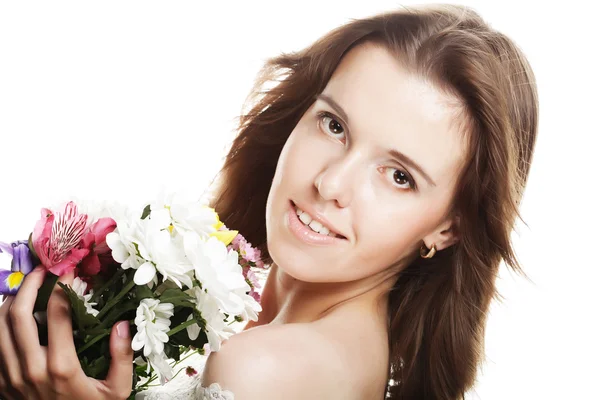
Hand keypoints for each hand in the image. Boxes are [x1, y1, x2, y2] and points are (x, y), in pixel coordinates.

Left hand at [0, 266, 133, 399]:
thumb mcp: (117, 392)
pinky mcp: (2, 384)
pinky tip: (12, 315)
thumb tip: (123, 324)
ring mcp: (11, 377)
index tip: (69, 273)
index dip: (61, 287)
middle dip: (29, 285)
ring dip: (9, 302)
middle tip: (42, 271)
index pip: (56, 314)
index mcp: (62, 368)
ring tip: (25, 288)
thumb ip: (122, 357)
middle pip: (18, 315)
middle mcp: (31, 369)